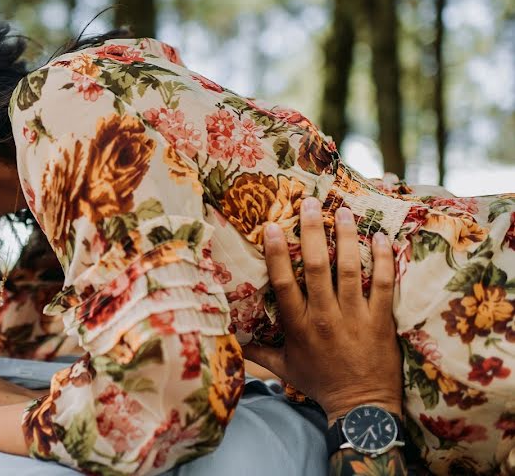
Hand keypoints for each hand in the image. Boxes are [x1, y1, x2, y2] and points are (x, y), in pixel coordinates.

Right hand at [243, 198, 402, 424]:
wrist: (361, 407)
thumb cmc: (320, 384)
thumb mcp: (284, 368)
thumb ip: (258, 350)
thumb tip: (229, 340)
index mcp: (298, 326)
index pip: (284, 283)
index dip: (278, 253)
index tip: (274, 226)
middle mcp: (325, 317)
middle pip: (318, 267)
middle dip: (314, 232)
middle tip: (310, 203)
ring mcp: (355, 317)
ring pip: (351, 269)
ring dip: (347, 237)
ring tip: (344, 211)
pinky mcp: (381, 320)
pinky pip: (383, 284)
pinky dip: (383, 259)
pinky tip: (381, 237)